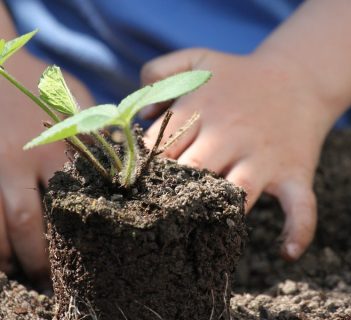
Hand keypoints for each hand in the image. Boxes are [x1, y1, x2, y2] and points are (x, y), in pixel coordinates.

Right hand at [0, 2, 92, 286]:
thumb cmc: (39, 78)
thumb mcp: (77, 99)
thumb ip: (96, 129)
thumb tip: (120, 155)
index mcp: (55, 149)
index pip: (70, 204)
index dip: (76, 237)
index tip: (86, 257)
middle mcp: (19, 163)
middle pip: (26, 225)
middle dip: (36, 260)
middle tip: (47, 282)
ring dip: (3, 257)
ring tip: (15, 276)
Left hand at [141, 48, 337, 259]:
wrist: (298, 76)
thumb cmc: (240, 76)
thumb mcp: (197, 59)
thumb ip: (159, 71)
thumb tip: (141, 114)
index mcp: (202, 110)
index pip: (162, 147)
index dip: (144, 169)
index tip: (133, 187)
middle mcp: (230, 135)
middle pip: (191, 172)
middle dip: (171, 193)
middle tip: (155, 213)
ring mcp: (263, 157)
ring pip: (236, 193)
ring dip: (218, 214)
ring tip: (199, 232)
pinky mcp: (294, 172)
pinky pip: (301, 207)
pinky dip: (298, 231)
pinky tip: (286, 252)